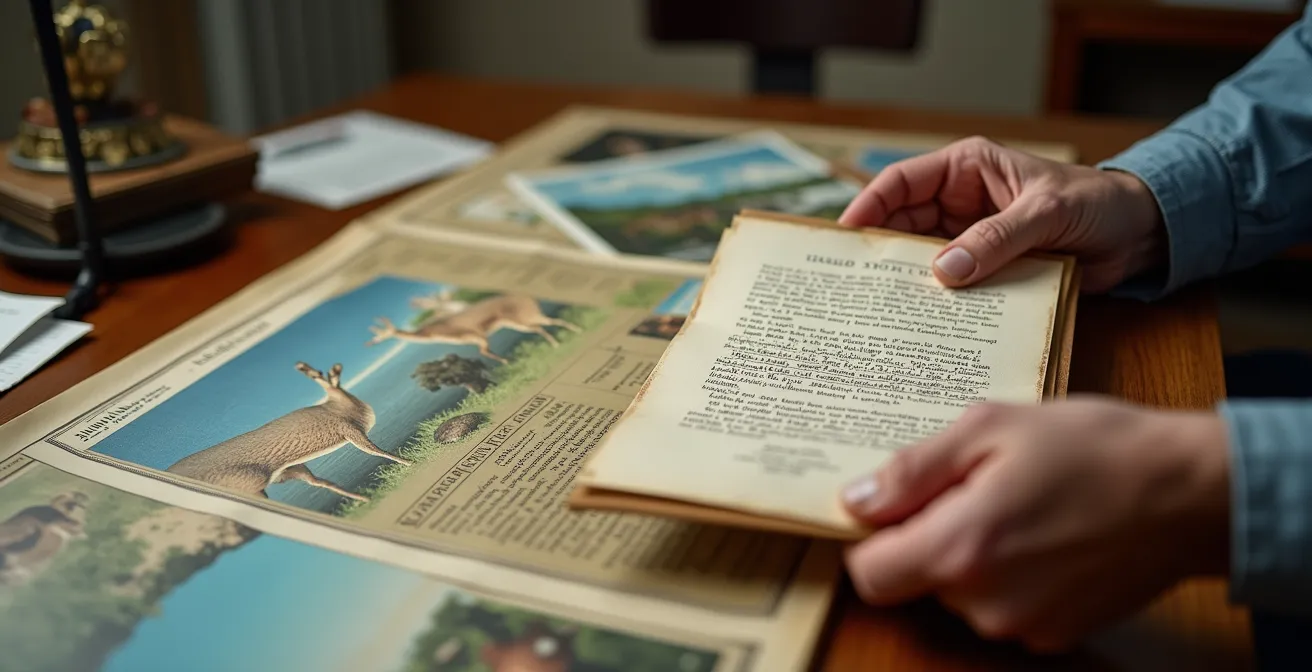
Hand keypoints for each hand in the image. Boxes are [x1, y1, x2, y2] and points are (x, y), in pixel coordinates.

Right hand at [839, 137, 1167, 292]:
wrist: (1142, 235)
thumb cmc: (1099, 204)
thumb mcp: (1047, 213)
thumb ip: (997, 239)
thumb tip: (945, 271)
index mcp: (966, 169)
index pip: (901, 183)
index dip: (868, 207)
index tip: (845, 238)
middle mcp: (960, 202)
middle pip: (902, 226)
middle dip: (880, 253)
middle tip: (854, 285)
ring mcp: (971, 238)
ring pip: (923, 260)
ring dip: (907, 282)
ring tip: (880, 309)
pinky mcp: (987, 269)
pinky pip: (952, 286)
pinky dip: (938, 302)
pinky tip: (922, 323)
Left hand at [839, 396, 1230, 651]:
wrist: (1191, 492)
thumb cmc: (1093, 448)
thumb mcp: (990, 430)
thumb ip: (912, 471)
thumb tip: (855, 500)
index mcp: (960, 550)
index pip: (870, 575)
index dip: (873, 540)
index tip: (896, 507)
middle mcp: (985, 603)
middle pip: (917, 580)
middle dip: (932, 535)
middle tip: (976, 486)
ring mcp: (1023, 625)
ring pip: (962, 593)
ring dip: (974, 553)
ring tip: (1020, 502)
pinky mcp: (1057, 634)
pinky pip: (1005, 605)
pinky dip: (1013, 574)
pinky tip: (1047, 531)